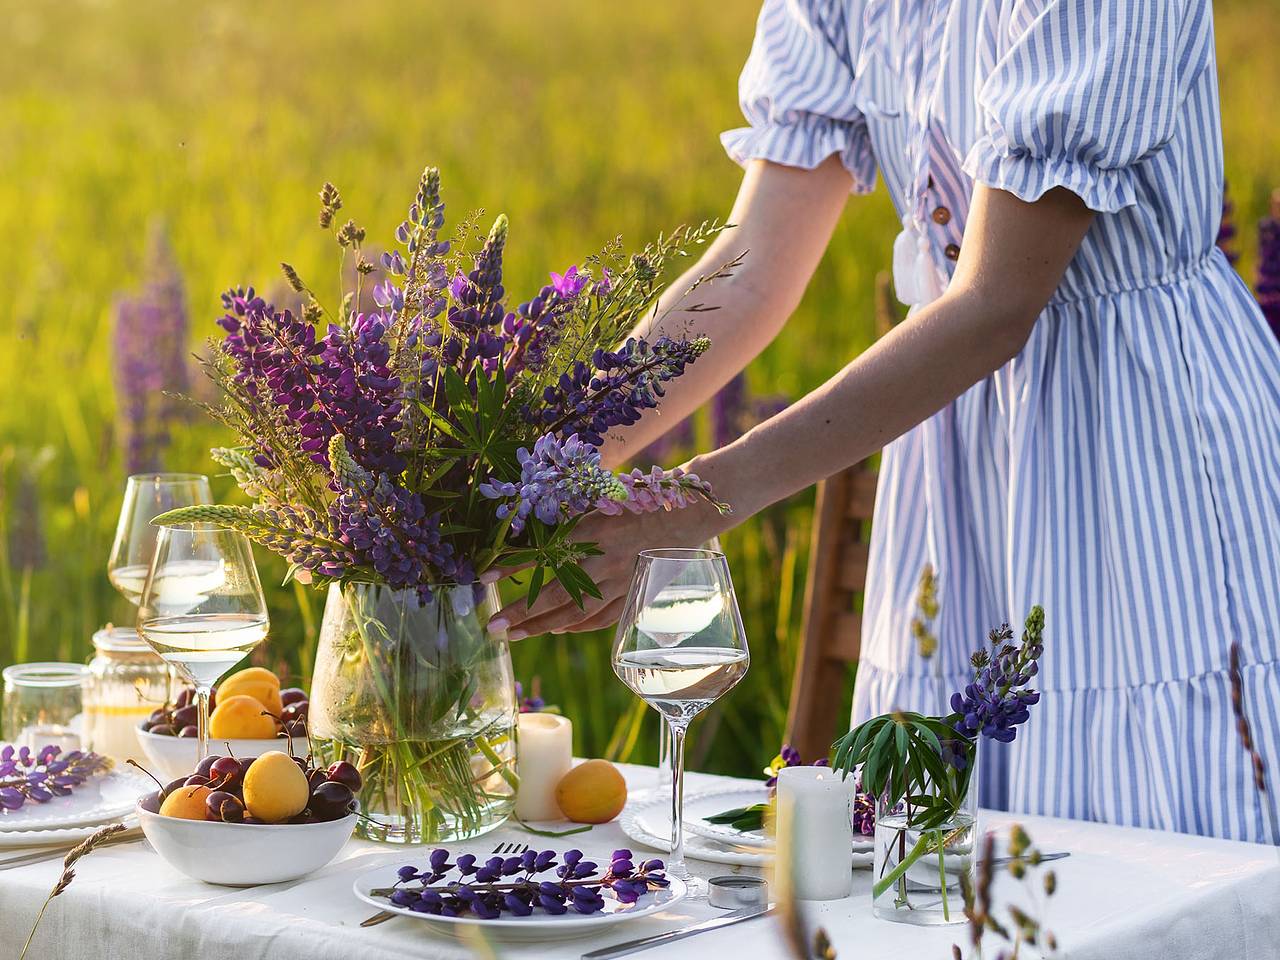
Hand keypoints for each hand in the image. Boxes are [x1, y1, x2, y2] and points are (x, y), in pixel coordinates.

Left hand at [489, 499, 727, 640]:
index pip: (544, 552)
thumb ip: (567, 516)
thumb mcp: (599, 499)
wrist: (686, 513)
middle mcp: (603, 561)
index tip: (484, 575)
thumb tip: (526, 527)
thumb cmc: (638, 500)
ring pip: (576, 613)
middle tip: (493, 627)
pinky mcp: (635, 594)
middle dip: (521, 613)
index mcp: (592, 531)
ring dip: (542, 625)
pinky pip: (601, 618)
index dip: (512, 565)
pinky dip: (577, 626)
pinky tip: (557, 627)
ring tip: (514, 633)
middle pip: (555, 595)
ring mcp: (621, 582)